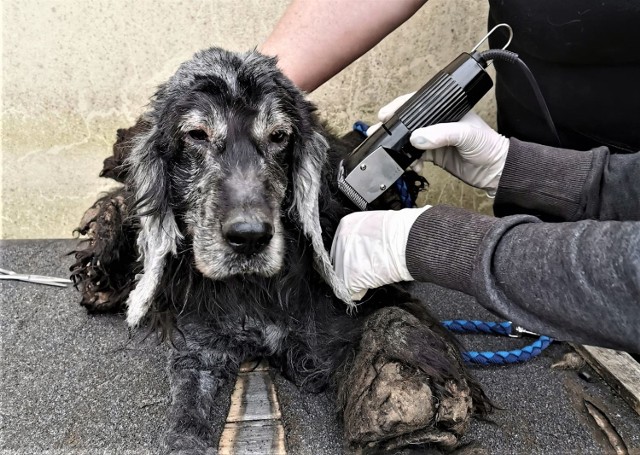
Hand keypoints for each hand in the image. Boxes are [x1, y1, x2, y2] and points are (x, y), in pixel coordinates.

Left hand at [330, 206, 430, 299]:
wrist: (408, 242)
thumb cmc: (400, 233)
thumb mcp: (376, 224)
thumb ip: (364, 235)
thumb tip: (365, 245)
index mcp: (346, 224)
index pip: (341, 244)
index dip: (353, 253)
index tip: (361, 257)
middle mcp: (340, 240)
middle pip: (340, 260)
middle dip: (353, 266)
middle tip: (368, 267)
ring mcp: (342, 259)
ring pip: (343, 275)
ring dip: (357, 279)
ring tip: (372, 274)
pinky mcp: (347, 277)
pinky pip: (349, 291)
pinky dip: (360, 291)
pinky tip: (369, 284)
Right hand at [367, 94, 508, 192]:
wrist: (495, 171)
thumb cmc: (488, 145)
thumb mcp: (466, 134)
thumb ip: (441, 134)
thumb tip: (417, 138)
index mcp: (445, 109)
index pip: (416, 104)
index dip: (398, 108)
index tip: (384, 115)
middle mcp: (437, 123)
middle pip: (408, 123)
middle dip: (393, 130)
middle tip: (377, 134)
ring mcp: (434, 139)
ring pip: (409, 142)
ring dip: (400, 149)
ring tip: (394, 156)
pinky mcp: (434, 155)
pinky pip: (414, 157)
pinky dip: (410, 162)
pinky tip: (414, 167)